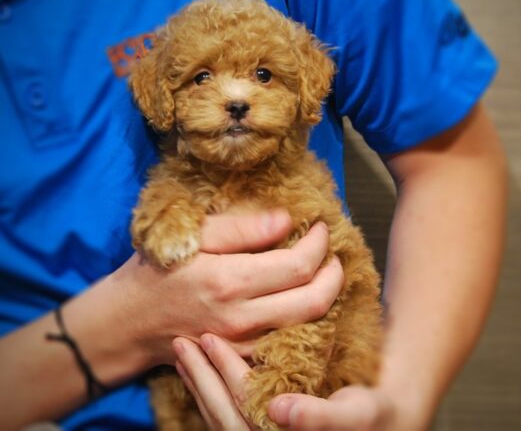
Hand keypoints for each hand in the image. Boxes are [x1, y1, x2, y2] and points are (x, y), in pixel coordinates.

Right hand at [109, 210, 343, 365]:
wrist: (128, 324)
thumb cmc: (155, 273)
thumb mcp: (190, 236)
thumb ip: (240, 228)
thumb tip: (285, 220)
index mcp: (228, 281)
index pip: (298, 266)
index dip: (319, 244)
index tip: (320, 227)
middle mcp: (241, 318)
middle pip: (315, 301)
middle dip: (334, 273)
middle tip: (331, 252)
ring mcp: (243, 344)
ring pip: (308, 324)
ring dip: (325, 296)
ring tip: (323, 271)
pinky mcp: (241, 357)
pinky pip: (288, 340)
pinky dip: (305, 318)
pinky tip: (301, 296)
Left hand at [174, 335, 400, 430]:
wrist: (381, 422)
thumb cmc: (372, 417)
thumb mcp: (355, 415)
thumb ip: (318, 417)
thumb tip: (278, 410)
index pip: (242, 407)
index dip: (224, 372)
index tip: (208, 338)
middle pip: (220, 415)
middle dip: (200, 377)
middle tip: (181, 342)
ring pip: (218, 417)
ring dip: (199, 384)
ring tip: (183, 354)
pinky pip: (226, 416)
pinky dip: (209, 392)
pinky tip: (202, 372)